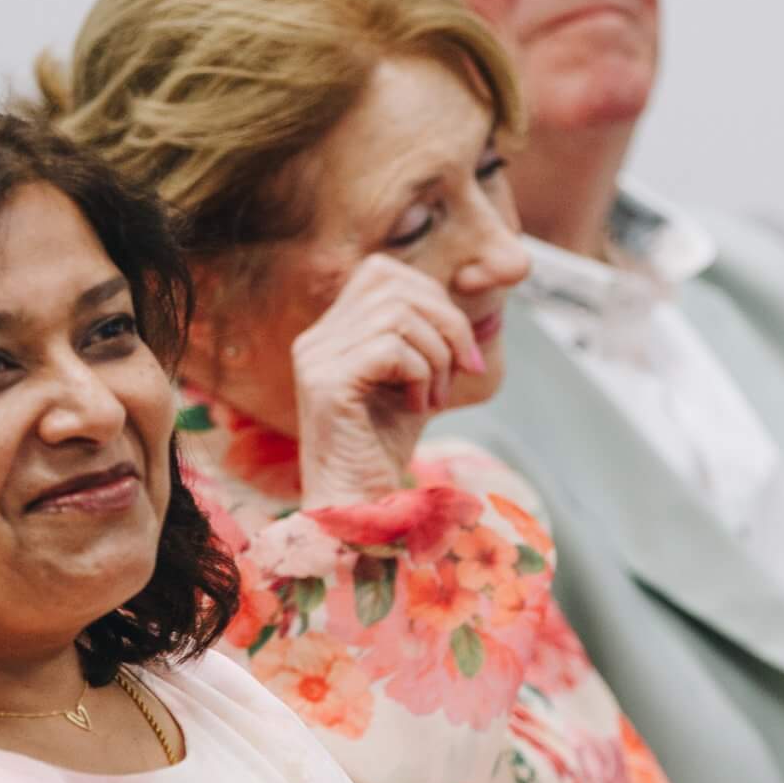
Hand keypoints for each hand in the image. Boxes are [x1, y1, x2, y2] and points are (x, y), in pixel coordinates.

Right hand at [292, 257, 483, 508]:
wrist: (359, 509)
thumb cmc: (385, 448)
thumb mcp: (414, 380)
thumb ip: (428, 338)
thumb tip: (469, 306)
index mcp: (329, 333)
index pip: (381, 272)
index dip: (431, 297)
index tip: (458, 349)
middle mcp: (314, 340)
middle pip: (392, 284)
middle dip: (446, 323)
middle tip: (463, 370)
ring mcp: (316, 361)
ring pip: (397, 315)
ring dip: (437, 355)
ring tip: (436, 397)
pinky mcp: (327, 385)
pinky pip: (392, 349)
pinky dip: (423, 375)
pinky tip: (420, 409)